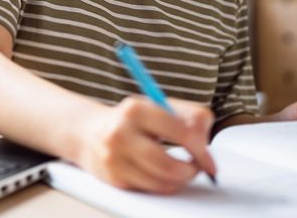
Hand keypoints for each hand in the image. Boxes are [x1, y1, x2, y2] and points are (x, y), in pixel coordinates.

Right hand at [74, 96, 215, 193]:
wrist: (89, 133)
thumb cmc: (132, 120)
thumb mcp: (159, 106)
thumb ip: (189, 115)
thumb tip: (205, 141)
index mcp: (136, 109)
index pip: (181, 132)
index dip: (201, 149)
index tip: (208, 158)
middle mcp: (121, 134)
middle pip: (169, 165)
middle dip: (191, 171)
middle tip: (198, 168)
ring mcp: (114, 158)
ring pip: (162, 182)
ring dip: (180, 180)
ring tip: (183, 171)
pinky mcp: (114, 178)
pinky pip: (150, 189)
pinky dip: (164, 185)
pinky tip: (163, 175)